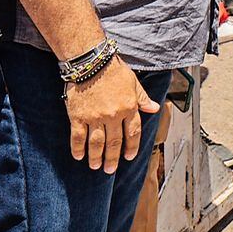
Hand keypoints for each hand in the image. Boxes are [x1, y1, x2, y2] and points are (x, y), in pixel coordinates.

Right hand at [65, 57, 158, 172]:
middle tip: (110, 169)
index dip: (131, 147)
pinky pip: (78, 137)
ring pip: (97, 143)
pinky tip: (78, 157)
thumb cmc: (113, 70)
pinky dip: (78, 149)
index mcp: (129, 107)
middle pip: (114, 142)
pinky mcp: (78, 116)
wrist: (91, 61)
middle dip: (112, 158)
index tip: (128, 157)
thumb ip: (143, 98)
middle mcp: (114, 115)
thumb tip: (154, 108)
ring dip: (96, 157)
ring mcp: (95, 117)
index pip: (133, 132)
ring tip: (96, 166)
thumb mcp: (133, 83)